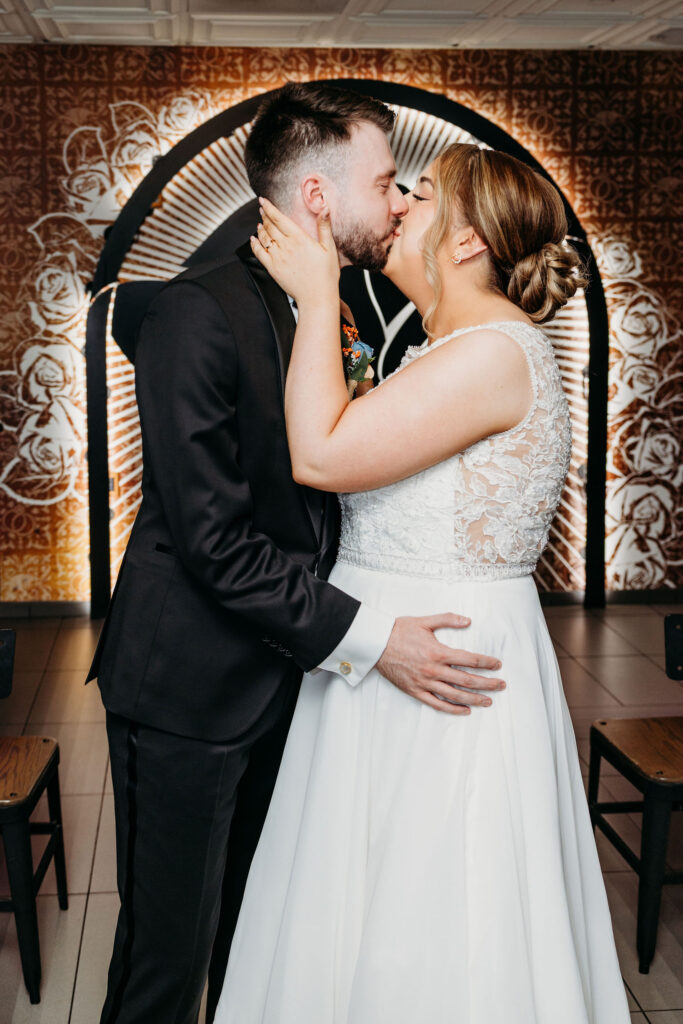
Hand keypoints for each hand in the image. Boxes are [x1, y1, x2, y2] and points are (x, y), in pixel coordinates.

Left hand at [251, 197, 339, 306]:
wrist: (317, 297)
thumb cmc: (326, 275)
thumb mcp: (329, 248)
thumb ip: (324, 227)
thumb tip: (325, 208)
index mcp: (299, 238)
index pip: (279, 218)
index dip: (269, 208)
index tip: (263, 200)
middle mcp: (286, 246)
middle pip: (270, 226)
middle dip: (264, 215)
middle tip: (262, 209)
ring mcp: (278, 258)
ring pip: (264, 238)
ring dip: (260, 228)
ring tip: (260, 222)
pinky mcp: (273, 269)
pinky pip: (259, 253)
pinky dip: (254, 244)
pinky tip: (253, 239)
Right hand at [376, 613, 504, 714]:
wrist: (375, 644)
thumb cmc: (398, 630)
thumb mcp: (424, 621)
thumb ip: (448, 619)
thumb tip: (468, 620)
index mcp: (438, 652)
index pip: (470, 660)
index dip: (486, 662)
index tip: (497, 664)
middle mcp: (434, 670)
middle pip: (467, 680)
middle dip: (487, 683)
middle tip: (501, 685)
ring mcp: (425, 682)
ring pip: (455, 695)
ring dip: (475, 699)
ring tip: (489, 701)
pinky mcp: (415, 691)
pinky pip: (437, 703)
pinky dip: (453, 709)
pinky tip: (465, 710)